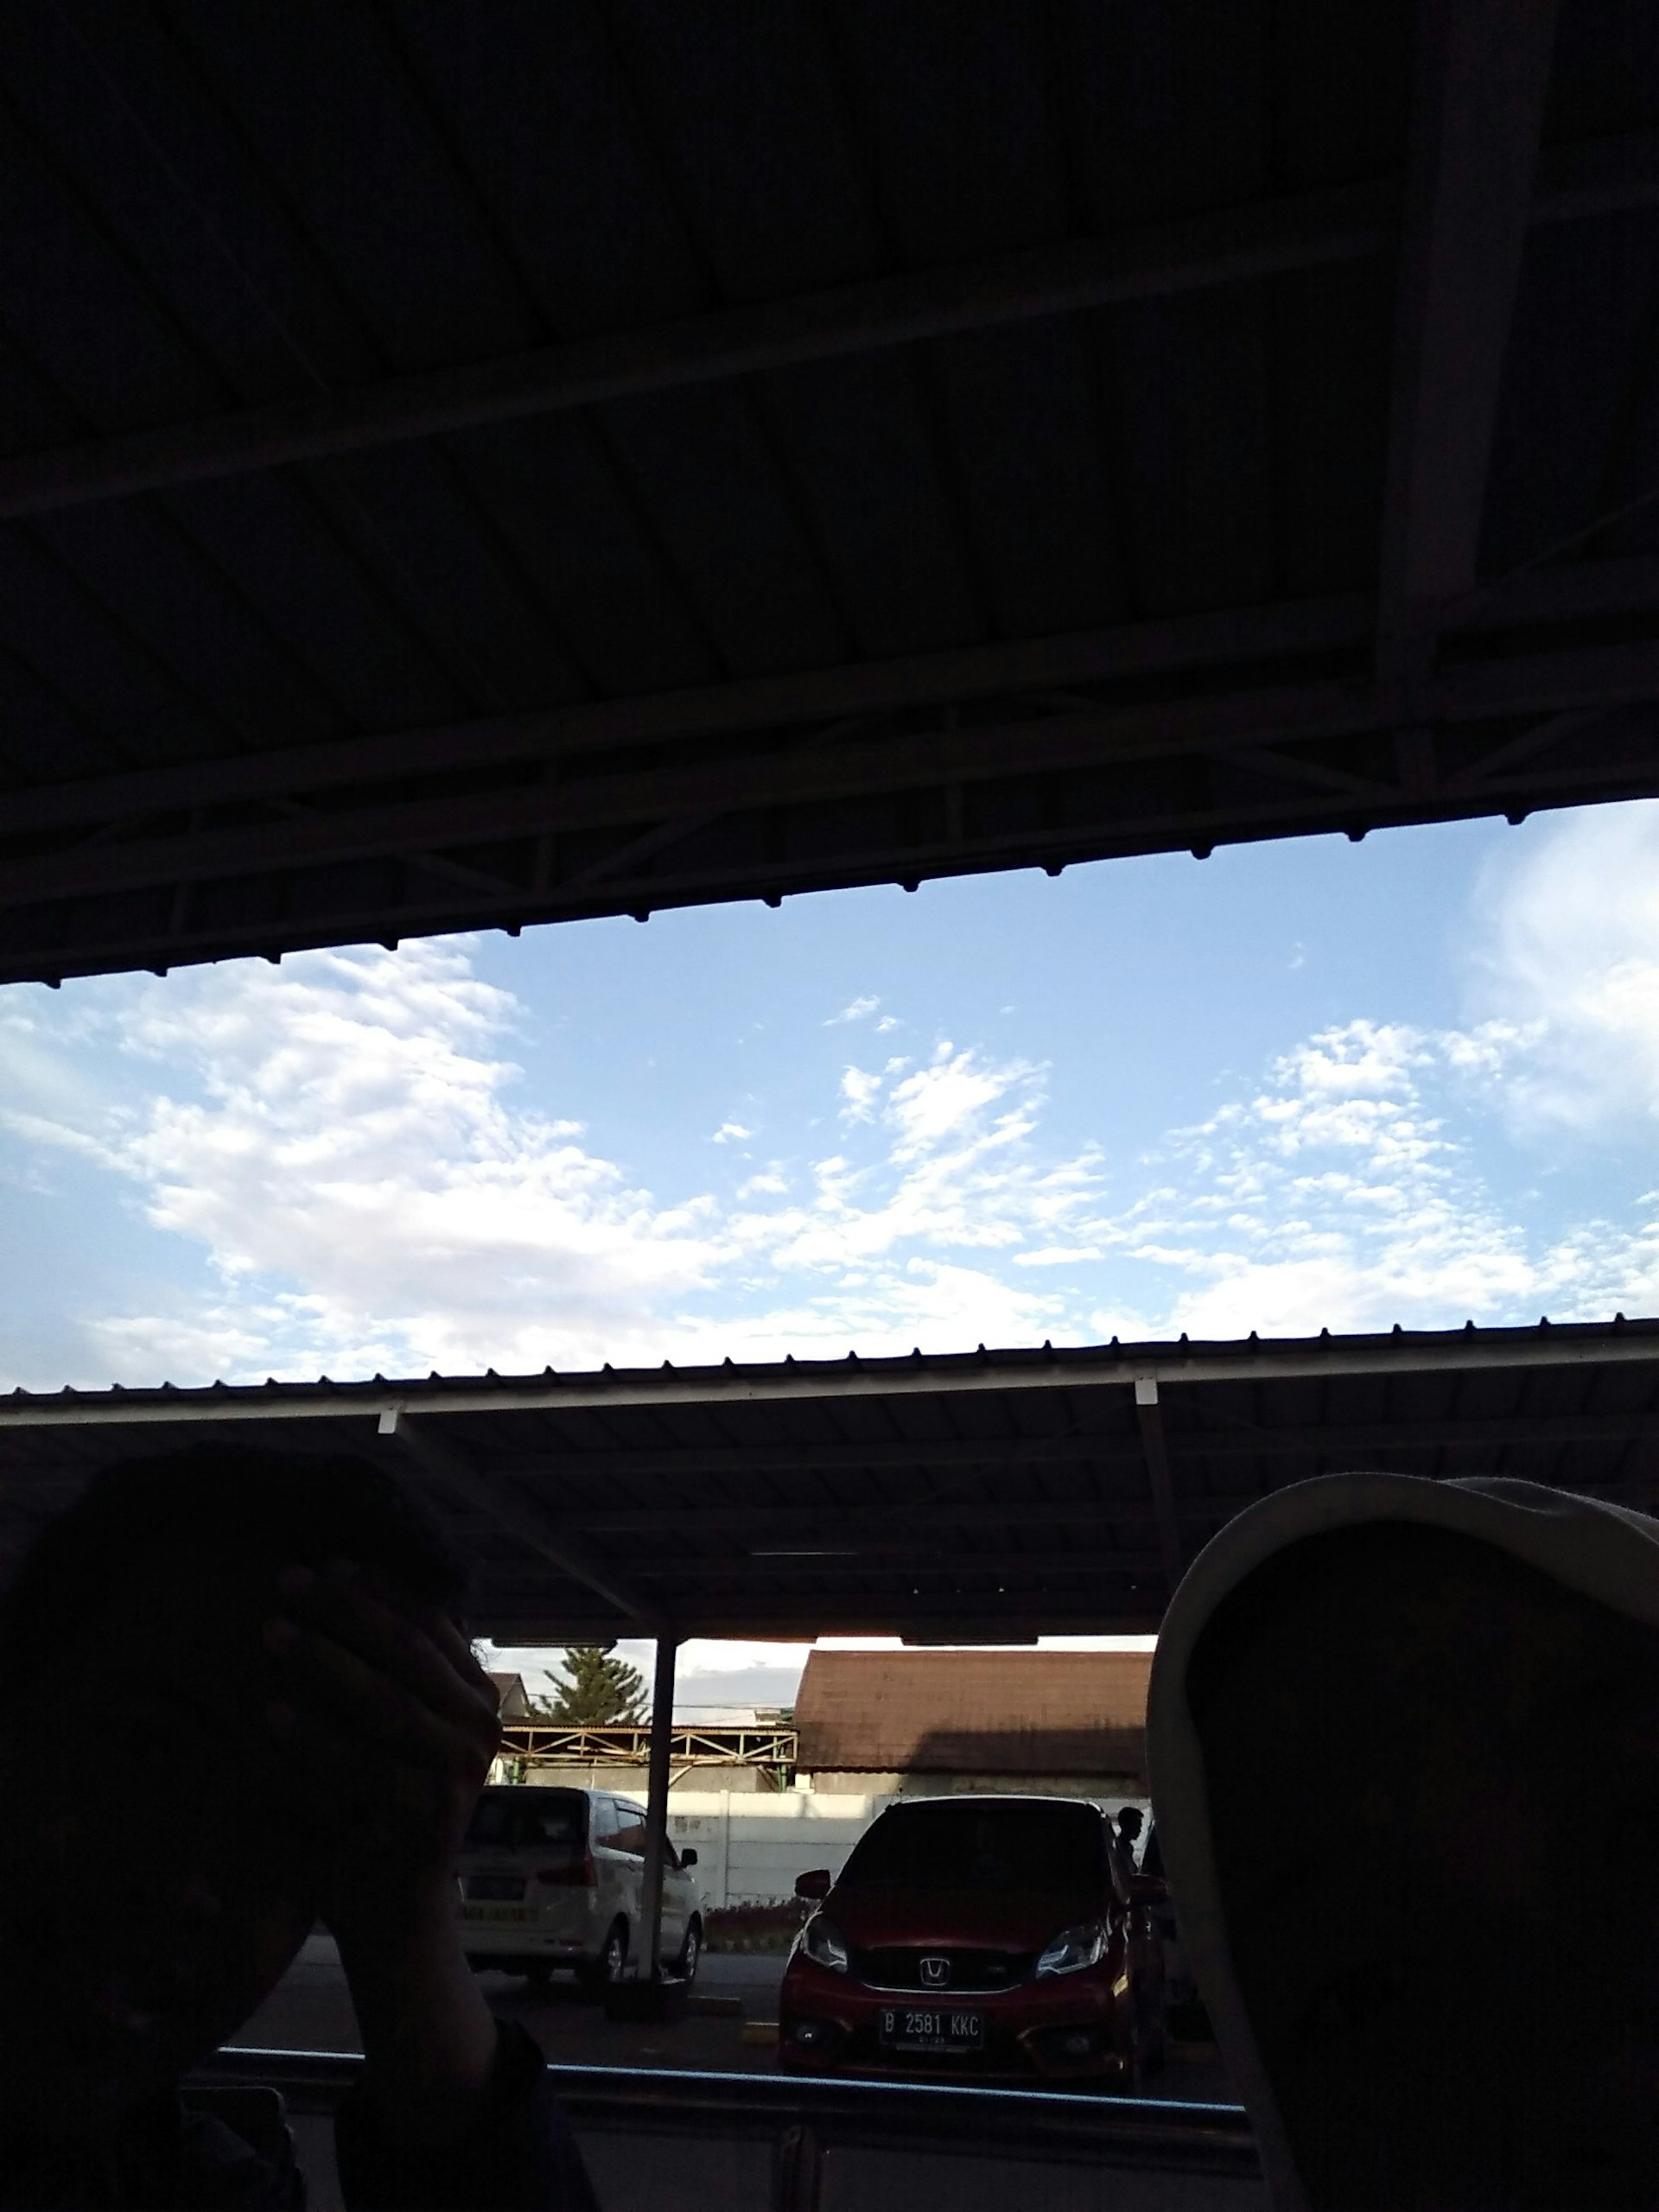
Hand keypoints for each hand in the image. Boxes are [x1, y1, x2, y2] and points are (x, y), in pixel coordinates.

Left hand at [261, 1559, 501, 1941]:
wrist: (393, 1912)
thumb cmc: (378, 1807)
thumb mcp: (393, 1729)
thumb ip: (389, 1671)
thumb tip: (344, 1577)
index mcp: (478, 1696)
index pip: (432, 1621)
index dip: (377, 1588)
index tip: (324, 1562)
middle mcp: (481, 1728)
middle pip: (408, 1650)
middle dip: (344, 1610)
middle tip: (286, 1581)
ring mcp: (460, 1774)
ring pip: (385, 1701)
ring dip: (322, 1660)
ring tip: (270, 1633)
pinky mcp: (427, 1818)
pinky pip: (361, 1764)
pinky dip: (312, 1737)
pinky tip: (268, 1713)